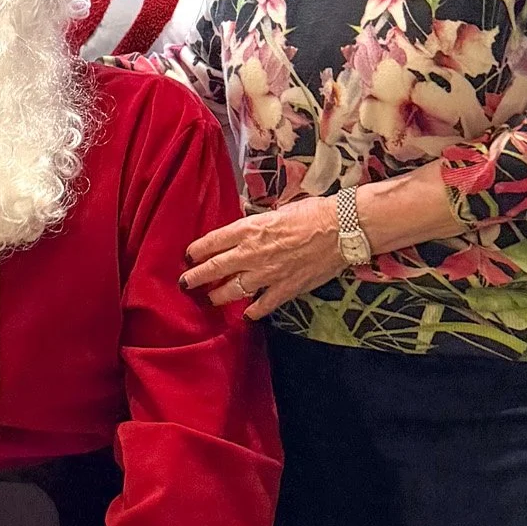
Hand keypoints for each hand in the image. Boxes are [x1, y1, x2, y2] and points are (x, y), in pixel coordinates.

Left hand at [182, 198, 343, 320]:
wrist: (341, 228)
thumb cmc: (313, 212)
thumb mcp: (277, 211)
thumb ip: (258, 225)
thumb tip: (247, 231)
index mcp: (248, 229)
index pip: (211, 242)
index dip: (196, 251)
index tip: (188, 256)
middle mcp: (251, 253)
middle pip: (214, 269)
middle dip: (195, 277)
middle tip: (185, 283)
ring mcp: (266, 274)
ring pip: (232, 290)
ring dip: (217, 297)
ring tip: (209, 300)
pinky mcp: (284, 289)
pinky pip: (261, 306)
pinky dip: (252, 312)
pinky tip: (246, 314)